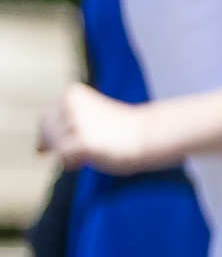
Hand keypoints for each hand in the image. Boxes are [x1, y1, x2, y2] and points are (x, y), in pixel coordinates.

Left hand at [38, 83, 157, 173]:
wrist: (149, 135)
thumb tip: (37, 150)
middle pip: (46, 134)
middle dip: (59, 145)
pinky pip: (63, 158)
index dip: (50, 136)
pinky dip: (72, 162)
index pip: (46, 119)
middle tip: (84, 149)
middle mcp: (71, 104)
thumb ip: (62, 127)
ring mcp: (77, 121)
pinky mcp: (84, 140)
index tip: (68, 143)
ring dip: (68, 154)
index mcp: (71, 94)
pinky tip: (86, 159)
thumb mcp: (88, 118)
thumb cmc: (120, 131)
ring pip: (54, 146)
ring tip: (91, 152)